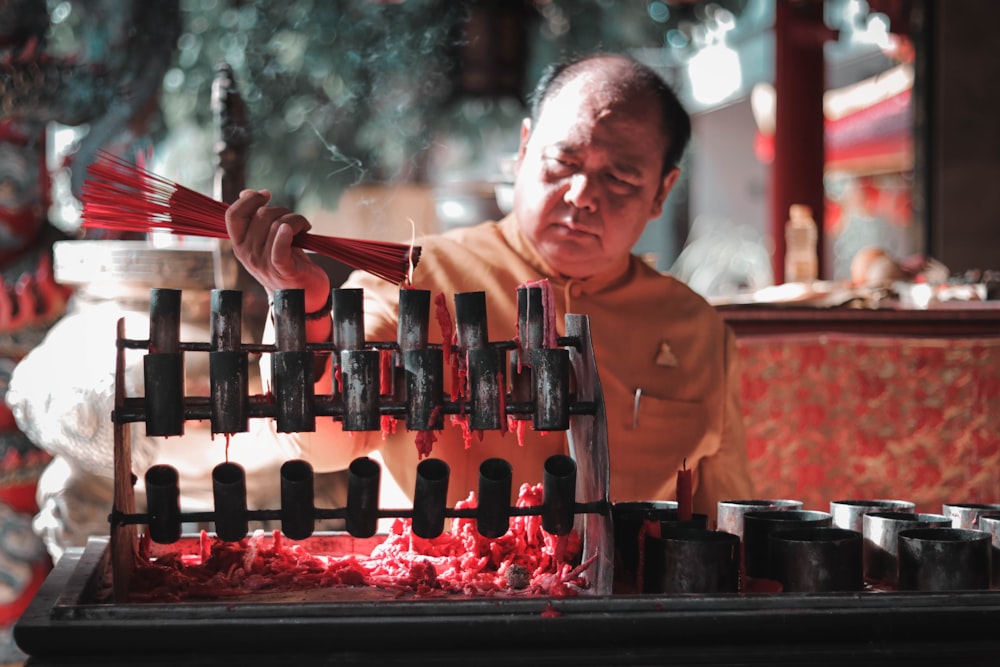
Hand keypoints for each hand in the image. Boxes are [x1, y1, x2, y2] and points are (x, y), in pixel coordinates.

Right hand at [225, 189, 330, 310]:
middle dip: (282, 210)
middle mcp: (248, 254)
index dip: (250, 200)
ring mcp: (264, 264)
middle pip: (261, 216)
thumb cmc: (285, 262)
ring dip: (295, 220)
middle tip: (294, 220)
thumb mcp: (265, 240)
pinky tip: (301, 229)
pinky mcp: (283, 270)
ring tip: (303, 227)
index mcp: (240, 244)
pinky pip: (280, 248)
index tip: (266, 195)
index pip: (233, 215)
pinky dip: (288, 235)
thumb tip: (245, 192)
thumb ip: (254, 219)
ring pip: (276, 226)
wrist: (302, 294)